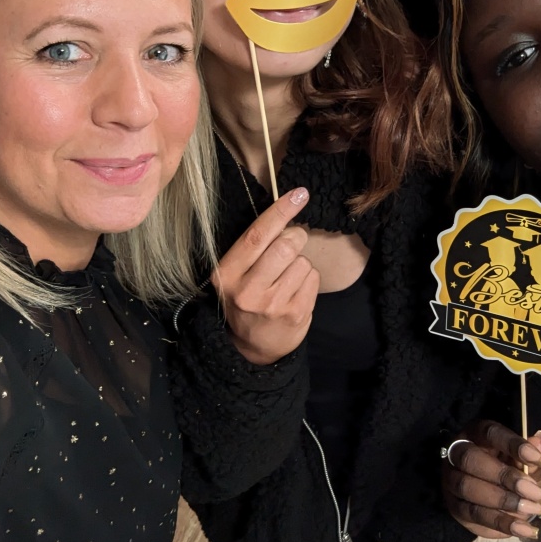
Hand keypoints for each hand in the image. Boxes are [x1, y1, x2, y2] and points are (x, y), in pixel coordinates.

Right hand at [211, 187, 318, 365]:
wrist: (252, 348)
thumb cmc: (246, 299)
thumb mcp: (235, 275)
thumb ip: (253, 248)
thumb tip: (286, 213)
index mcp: (228, 274)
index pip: (257, 236)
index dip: (280, 211)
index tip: (299, 194)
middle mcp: (248, 291)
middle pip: (285, 246)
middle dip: (295, 238)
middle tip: (291, 245)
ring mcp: (273, 305)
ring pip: (302, 261)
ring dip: (300, 263)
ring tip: (286, 279)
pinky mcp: (295, 314)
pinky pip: (313, 278)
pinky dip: (308, 279)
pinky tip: (295, 291)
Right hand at [442, 420, 540, 541]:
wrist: (489, 493)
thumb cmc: (508, 468)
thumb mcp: (522, 459)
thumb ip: (530, 452)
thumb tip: (540, 441)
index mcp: (476, 433)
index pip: (491, 433)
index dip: (514, 445)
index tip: (539, 459)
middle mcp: (457, 453)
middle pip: (471, 459)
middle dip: (505, 476)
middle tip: (535, 492)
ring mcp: (451, 480)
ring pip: (469, 488)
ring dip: (503, 501)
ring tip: (533, 510)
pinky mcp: (455, 506)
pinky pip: (474, 515)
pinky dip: (502, 523)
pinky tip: (525, 529)